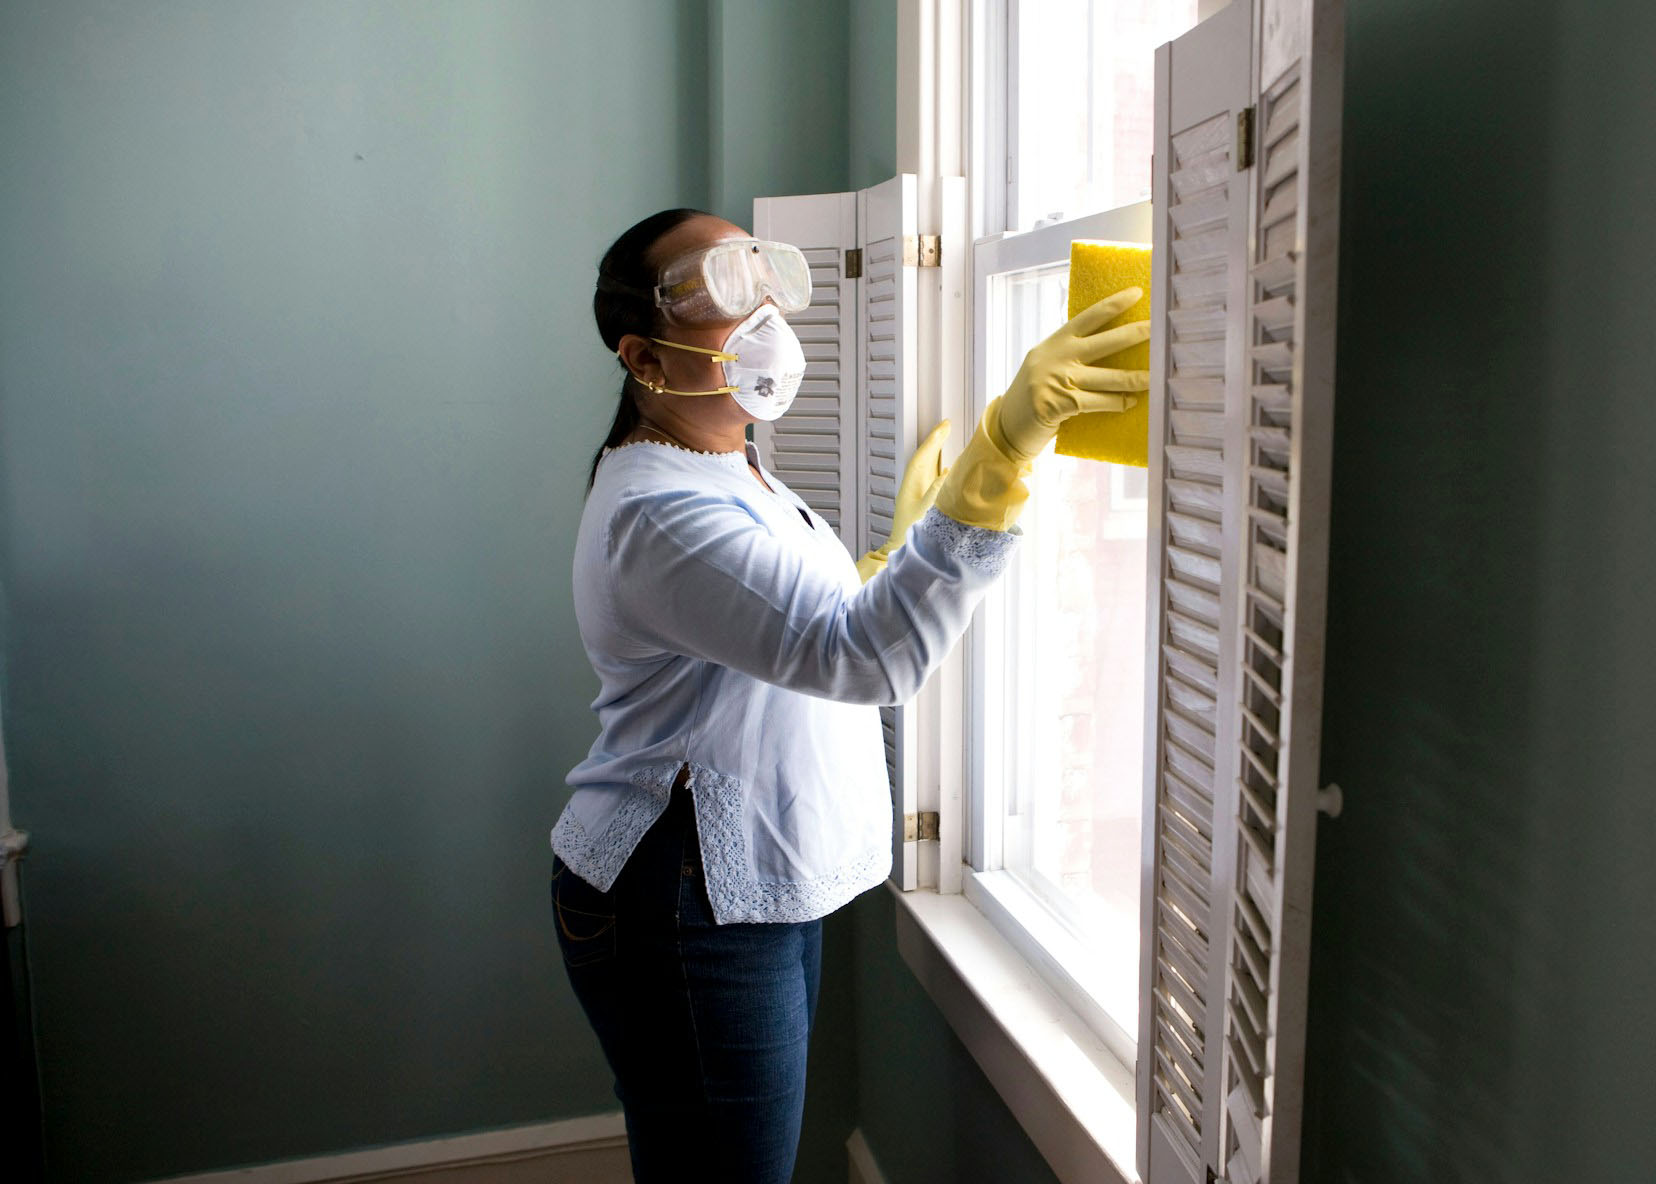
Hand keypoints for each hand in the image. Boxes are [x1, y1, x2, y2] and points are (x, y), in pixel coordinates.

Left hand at [890, 419, 951, 543]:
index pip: (922, 457)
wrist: (902, 550)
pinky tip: (949, 466)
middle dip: (935, 441)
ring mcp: (918, 492)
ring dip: (937, 452)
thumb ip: (936, 492)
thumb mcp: (925, 512)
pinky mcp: (924, 501)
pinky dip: (941, 469)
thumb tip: (947, 473)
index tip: (944, 427)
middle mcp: (913, 486)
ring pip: (928, 466)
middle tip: (947, 425)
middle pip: (924, 458)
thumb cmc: (911, 534)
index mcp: (910, 487)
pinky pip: (933, 478)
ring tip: (947, 437)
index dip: (933, 441)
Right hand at [997, 286, 1149, 462]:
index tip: (1137, 293)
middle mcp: (1056, 356)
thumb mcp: (1046, 367)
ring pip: (1109, 377)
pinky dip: (1118, 403)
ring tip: (1156, 376)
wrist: (1006, 428)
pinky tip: (1130, 402)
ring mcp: (1058, 379)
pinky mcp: (1061, 404)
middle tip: (1159, 328)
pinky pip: (1100, 402)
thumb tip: (1111, 348)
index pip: (1089, 317)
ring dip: (1136, 378)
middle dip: (1136, 334)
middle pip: (1106, 342)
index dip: (1114, 304)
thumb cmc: (1033, 397)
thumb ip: (1070, 356)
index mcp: (1054, 342)